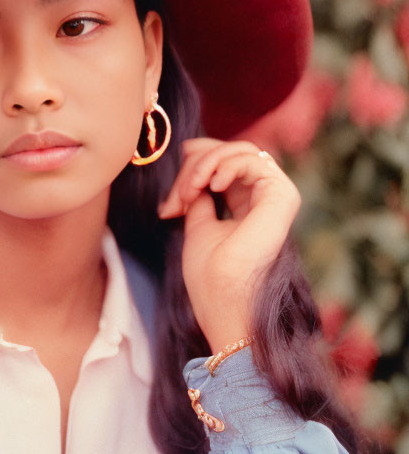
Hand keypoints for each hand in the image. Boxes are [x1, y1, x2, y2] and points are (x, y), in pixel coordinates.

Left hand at [158, 138, 300, 352]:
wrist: (223, 303)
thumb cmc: (210, 275)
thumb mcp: (197, 222)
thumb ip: (200, 192)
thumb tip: (192, 158)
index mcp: (247, 203)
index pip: (223, 162)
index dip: (192, 168)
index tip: (169, 205)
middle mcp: (264, 197)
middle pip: (229, 151)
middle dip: (194, 166)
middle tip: (177, 198)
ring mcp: (276, 195)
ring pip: (239, 150)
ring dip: (204, 165)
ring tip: (189, 193)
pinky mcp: (283, 195)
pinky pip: (251, 158)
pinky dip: (223, 165)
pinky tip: (211, 185)